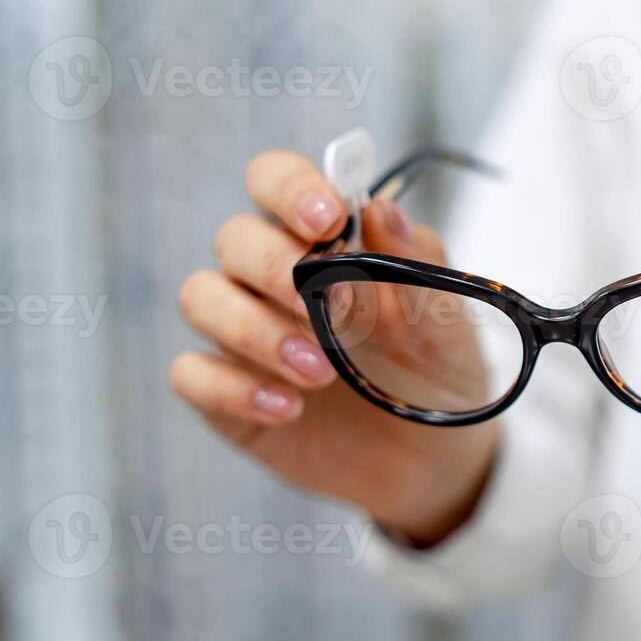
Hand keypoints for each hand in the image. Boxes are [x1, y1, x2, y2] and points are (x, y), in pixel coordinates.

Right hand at [170, 151, 498, 545]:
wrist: (434, 460)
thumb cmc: (438, 372)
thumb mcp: (449, 325)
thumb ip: (418, 268)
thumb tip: (382, 208)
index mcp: (326, 240)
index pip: (278, 181)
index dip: (290, 188)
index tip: (325, 220)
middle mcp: (272, 277)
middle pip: (234, 238)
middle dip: (272, 266)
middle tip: (322, 308)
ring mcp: (244, 333)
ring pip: (201, 298)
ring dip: (253, 329)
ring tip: (320, 373)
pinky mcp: (227, 393)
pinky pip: (191, 374)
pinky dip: (233, 388)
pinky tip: (288, 408)